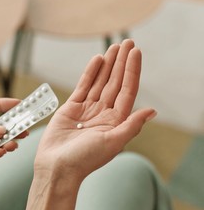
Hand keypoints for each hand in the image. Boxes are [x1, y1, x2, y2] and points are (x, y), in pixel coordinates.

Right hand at [35, 39, 155, 180]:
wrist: (57, 167)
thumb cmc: (85, 160)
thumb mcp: (112, 143)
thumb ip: (131, 126)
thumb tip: (152, 111)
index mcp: (116, 122)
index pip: (127, 91)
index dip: (132, 71)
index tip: (135, 52)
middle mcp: (103, 113)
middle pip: (115, 83)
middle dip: (121, 63)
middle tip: (127, 42)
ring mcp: (87, 110)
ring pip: (99, 82)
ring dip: (107, 65)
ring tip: (114, 47)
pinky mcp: (71, 108)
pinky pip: (83, 87)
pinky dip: (90, 73)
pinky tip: (97, 60)